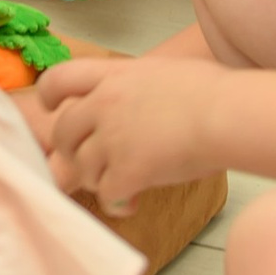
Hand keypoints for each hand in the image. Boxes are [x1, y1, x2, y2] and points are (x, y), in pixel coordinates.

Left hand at [36, 51, 229, 206]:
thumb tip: (142, 96)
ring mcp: (112, 138)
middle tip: (91, 162)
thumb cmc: (211, 91)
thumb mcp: (161, 71)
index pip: (60, 78)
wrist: (224, 114)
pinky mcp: (127, 170)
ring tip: (121, 183)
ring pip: (82, 168)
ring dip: (97, 179)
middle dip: (72, 151)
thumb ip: (137, 84)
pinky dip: (116, 202)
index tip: (53, 109)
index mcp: (113, 75)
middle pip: (63, 132)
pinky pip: (106, 194)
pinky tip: (132, 202)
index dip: (50, 96)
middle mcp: (104, 104)